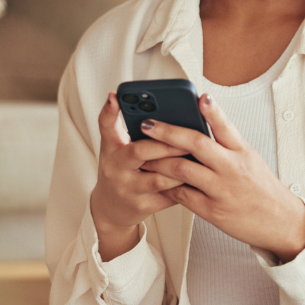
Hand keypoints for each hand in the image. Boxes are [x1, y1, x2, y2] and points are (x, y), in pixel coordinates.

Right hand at [89, 93, 188, 260]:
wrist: (110, 208)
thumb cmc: (120, 170)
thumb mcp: (115, 148)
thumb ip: (125, 127)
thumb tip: (137, 101)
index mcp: (110, 150)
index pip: (106, 127)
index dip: (109, 111)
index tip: (115, 96)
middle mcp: (115, 169)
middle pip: (140, 152)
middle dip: (167, 144)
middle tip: (189, 136)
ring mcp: (129, 190)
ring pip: (160, 177)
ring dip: (181, 166)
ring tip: (198, 155)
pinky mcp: (144, 206)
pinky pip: (170, 194)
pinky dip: (185, 184)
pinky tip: (197, 175)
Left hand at [139, 94, 304, 262]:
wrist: (278, 221)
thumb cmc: (260, 188)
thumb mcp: (250, 159)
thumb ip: (226, 143)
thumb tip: (197, 125)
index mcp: (243, 151)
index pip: (226, 126)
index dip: (213, 111)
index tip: (200, 97)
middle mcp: (232, 168)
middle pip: (197, 144)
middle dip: (168, 132)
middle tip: (147, 124)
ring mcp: (221, 190)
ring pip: (182, 169)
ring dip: (158, 160)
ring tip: (143, 153)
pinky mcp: (212, 210)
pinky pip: (181, 195)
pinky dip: (166, 185)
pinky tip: (156, 179)